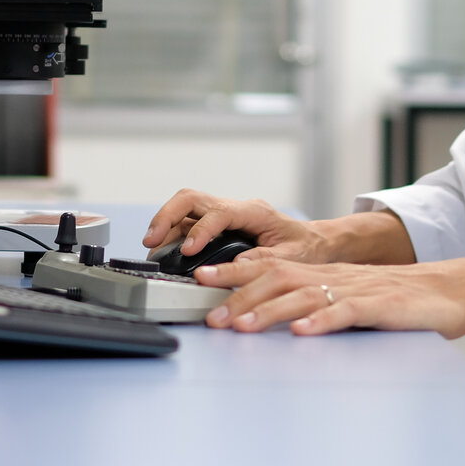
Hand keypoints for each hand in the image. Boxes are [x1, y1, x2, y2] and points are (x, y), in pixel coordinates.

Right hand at [141, 190, 331, 265]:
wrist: (314, 242)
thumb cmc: (306, 248)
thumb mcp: (291, 258)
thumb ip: (263, 261)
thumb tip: (234, 267)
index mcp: (254, 211)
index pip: (219, 212)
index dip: (200, 230)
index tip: (189, 252)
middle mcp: (235, 207)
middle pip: (191, 198)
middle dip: (166, 216)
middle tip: (150, 240)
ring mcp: (224, 213)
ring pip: (184, 208)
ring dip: (164, 224)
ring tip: (151, 249)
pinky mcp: (217, 224)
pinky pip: (188, 222)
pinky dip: (171, 233)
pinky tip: (163, 250)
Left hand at [191, 255, 464, 338]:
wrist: (456, 290)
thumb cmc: (401, 300)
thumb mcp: (351, 296)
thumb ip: (316, 303)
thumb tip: (275, 318)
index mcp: (325, 274)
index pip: (270, 267)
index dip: (233, 272)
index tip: (199, 279)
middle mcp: (335, 277)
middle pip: (278, 280)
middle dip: (238, 296)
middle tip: (209, 315)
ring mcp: (358, 290)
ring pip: (304, 296)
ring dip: (268, 311)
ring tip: (240, 325)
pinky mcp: (383, 307)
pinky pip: (347, 313)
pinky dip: (322, 322)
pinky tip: (301, 332)